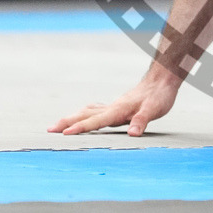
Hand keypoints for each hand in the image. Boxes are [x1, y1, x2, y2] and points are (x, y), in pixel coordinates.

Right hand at [48, 69, 178, 136]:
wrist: (162, 78)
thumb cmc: (159, 95)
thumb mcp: (154, 109)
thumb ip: (142, 121)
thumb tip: (132, 133)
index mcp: (118, 110)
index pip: (96, 121)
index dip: (81, 128)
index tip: (65, 133)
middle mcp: (112, 107)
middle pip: (85, 115)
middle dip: (67, 122)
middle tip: (49, 129)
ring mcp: (114, 105)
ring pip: (88, 111)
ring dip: (73, 117)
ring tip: (59, 125)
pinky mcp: (118, 106)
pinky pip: (96, 110)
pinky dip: (85, 114)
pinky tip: (84, 116)